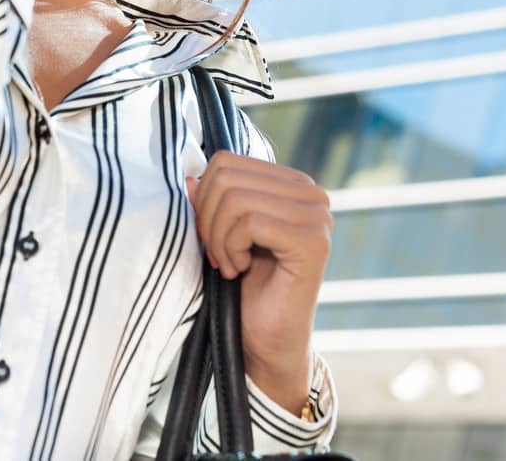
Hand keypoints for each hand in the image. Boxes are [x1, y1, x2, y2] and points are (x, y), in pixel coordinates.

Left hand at [185, 152, 331, 414]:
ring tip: (227, 265)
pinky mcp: (313, 242)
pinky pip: (250, 222)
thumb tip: (189, 176)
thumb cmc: (243, 290)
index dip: (203, 198)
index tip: (208, 237)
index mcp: (292, 184)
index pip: (226, 162)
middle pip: (227, 177)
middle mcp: (312, 194)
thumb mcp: (220, 235)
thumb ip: (210, 201)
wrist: (266, 344)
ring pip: (235, 198)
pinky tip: (239, 271)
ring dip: (218, 238)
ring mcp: (317, 217)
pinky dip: (231, 249)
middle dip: (207, 219)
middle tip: (215, 255)